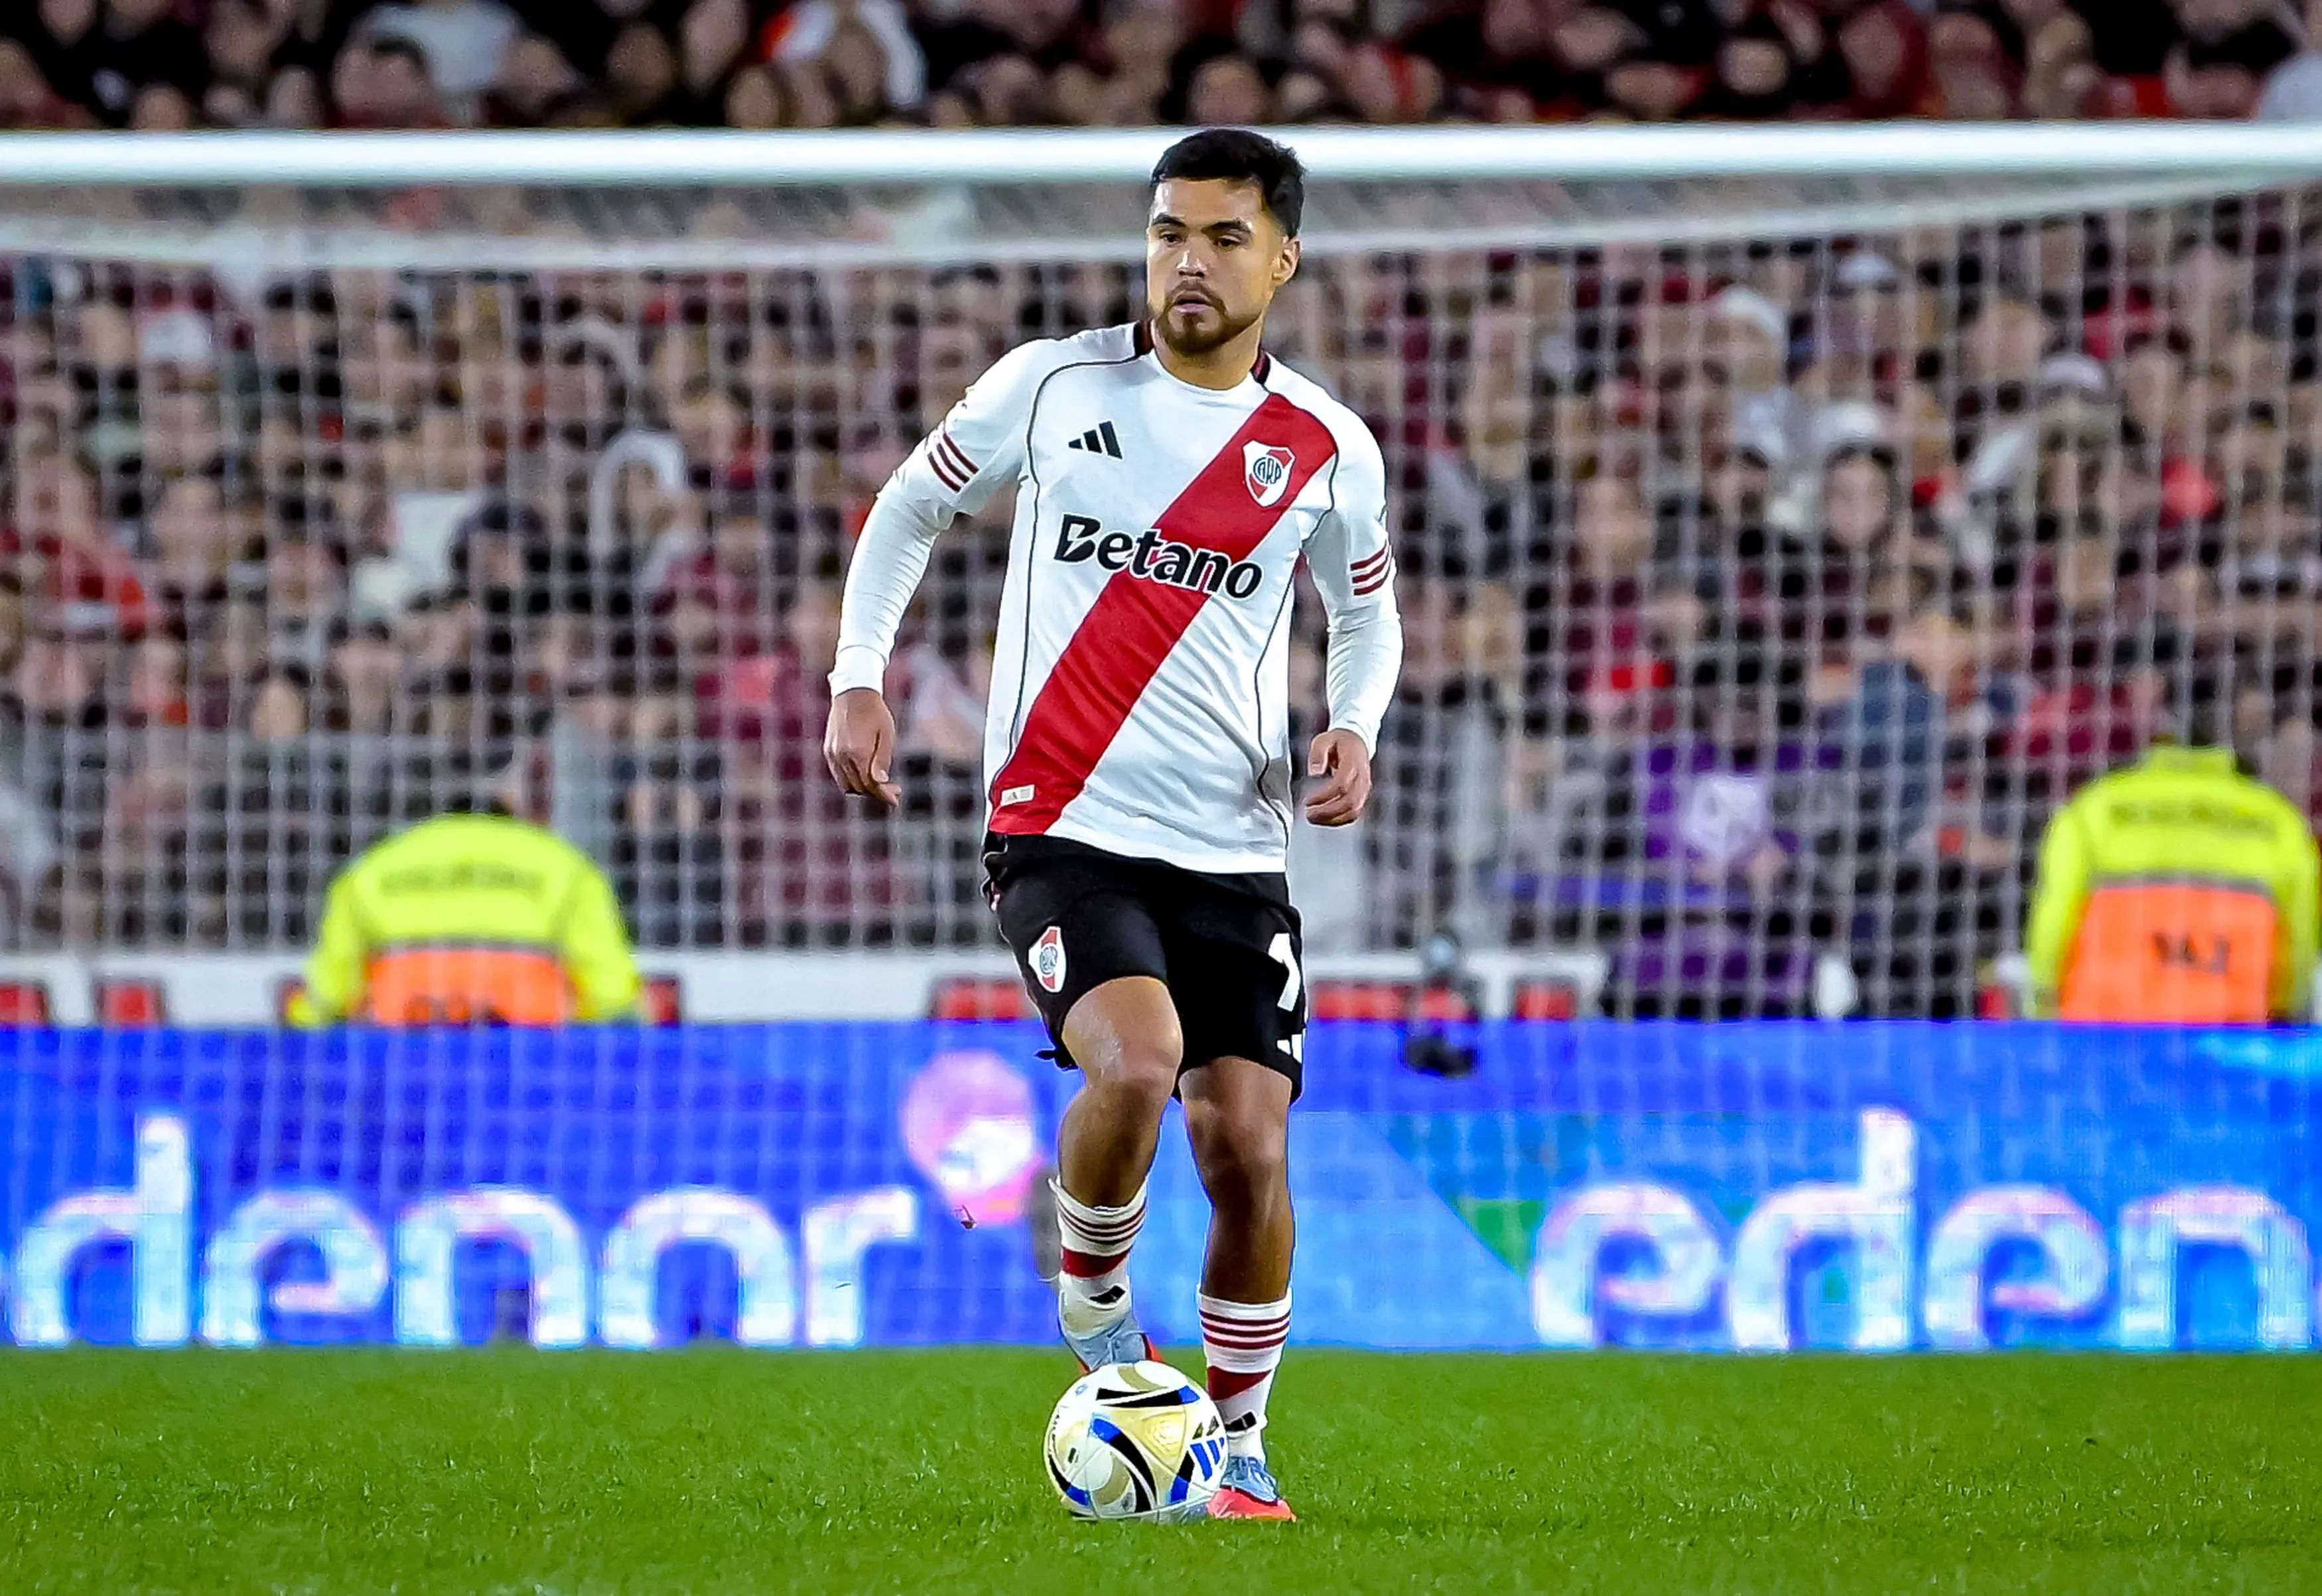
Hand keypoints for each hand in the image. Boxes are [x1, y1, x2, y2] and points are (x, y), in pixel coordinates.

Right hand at [824, 687, 900, 807]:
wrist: (853, 692)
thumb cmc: (875, 712)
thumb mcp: (886, 734)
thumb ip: (883, 760)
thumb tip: (881, 782)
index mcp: (858, 753)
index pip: (870, 785)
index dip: (884, 795)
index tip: (895, 800)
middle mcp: (841, 757)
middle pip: (858, 788)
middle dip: (876, 793)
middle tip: (893, 789)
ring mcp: (832, 754)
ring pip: (846, 785)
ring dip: (862, 789)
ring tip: (879, 783)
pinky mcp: (828, 750)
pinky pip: (838, 774)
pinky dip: (851, 780)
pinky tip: (864, 773)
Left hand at [1303, 729, 1372, 827]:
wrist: (1357, 741)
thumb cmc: (1338, 741)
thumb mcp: (1323, 740)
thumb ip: (1318, 754)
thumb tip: (1314, 772)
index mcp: (1353, 763)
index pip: (1342, 785)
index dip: (1324, 796)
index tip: (1308, 801)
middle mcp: (1362, 778)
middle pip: (1349, 802)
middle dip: (1327, 812)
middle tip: (1309, 814)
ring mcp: (1364, 788)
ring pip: (1353, 811)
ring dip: (1333, 819)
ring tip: (1314, 819)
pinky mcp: (1362, 796)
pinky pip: (1354, 813)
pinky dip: (1339, 820)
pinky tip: (1325, 820)